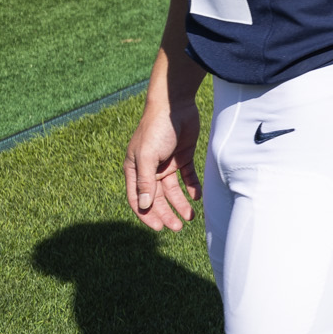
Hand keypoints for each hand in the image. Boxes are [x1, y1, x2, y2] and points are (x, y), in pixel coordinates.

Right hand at [124, 96, 200, 231]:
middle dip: (166, 213)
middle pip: (157, 198)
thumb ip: (146, 181)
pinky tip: (197, 197)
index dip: (147, 215)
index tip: (159, 228)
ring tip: (190, 217)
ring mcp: (166, 164)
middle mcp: (150, 170)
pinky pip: (187, 177)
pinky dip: (192, 188)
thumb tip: (144, 206)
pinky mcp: (182, 157)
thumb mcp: (147, 156)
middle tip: (178, 227)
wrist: (175, 105)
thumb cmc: (156, 129)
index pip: (138, 199)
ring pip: (173, 191)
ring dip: (180, 204)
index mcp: (135, 170)